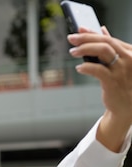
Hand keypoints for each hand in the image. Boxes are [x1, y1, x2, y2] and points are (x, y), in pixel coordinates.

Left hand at [68, 28, 131, 149]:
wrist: (126, 106)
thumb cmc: (123, 82)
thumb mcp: (121, 62)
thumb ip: (113, 47)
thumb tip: (102, 30)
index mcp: (131, 52)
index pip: (109, 39)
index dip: (92, 33)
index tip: (79, 31)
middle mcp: (129, 59)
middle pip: (105, 42)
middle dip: (86, 38)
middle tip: (71, 39)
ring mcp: (122, 70)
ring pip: (103, 51)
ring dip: (85, 49)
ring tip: (73, 52)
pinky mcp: (113, 82)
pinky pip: (98, 70)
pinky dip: (86, 67)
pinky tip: (79, 68)